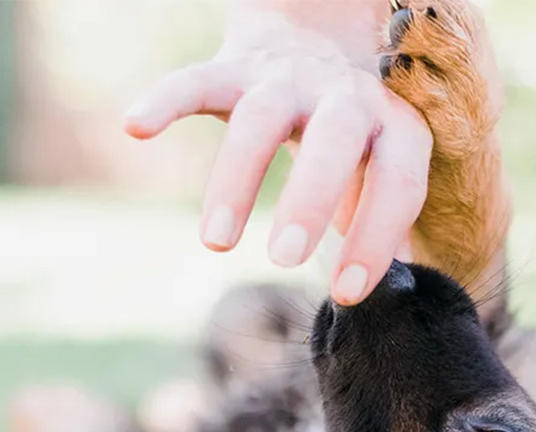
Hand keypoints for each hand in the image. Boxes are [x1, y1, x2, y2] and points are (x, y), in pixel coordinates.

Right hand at [123, 3, 432, 304]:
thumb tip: (399, 296)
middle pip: (332, 142)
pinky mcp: (235, 67)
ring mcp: (289, 79)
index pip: (398, 182)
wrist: (318, 33)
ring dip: (237, 180)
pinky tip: (136, 126)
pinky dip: (166, 101)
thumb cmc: (354, 135)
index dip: (376, 237)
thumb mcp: (381, 168)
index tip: (347, 294)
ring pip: (260, 120)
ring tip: (216, 242)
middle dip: (309, 200)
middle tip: (285, 259)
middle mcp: (347, 97)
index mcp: (394, 126)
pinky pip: (197, 80)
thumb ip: (383, 222)